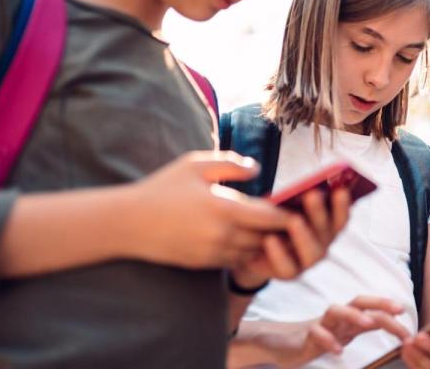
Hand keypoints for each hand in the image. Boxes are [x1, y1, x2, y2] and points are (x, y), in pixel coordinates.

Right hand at [127, 151, 290, 268]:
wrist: (128, 223)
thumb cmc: (163, 188)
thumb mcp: (195, 165)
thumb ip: (231, 164)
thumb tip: (258, 169)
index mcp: (223, 209)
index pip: (270, 217)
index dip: (289, 213)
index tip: (302, 206)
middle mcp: (222, 236)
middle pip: (267, 237)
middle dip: (281, 229)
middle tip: (297, 217)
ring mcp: (213, 253)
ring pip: (254, 252)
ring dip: (265, 242)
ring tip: (276, 228)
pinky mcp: (205, 264)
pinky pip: (236, 260)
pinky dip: (247, 250)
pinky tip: (251, 237)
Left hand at [231, 186, 351, 288]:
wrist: (249, 246)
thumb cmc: (272, 216)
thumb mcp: (283, 203)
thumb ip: (294, 195)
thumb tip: (300, 184)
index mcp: (328, 222)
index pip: (341, 215)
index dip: (344, 204)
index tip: (340, 189)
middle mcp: (323, 242)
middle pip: (328, 230)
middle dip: (320, 212)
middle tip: (312, 194)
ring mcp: (308, 260)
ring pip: (314, 252)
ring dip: (304, 235)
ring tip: (294, 220)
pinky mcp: (290, 273)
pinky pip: (288, 268)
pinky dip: (279, 254)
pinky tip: (270, 239)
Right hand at [298, 296, 408, 365]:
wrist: (284, 345)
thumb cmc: (318, 337)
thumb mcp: (345, 332)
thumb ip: (364, 325)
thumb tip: (388, 320)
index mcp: (348, 318)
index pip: (371, 307)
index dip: (389, 310)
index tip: (407, 317)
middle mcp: (337, 318)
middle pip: (357, 301)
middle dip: (378, 302)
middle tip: (398, 309)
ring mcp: (321, 325)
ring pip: (335, 311)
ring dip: (353, 315)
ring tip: (368, 323)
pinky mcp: (306, 338)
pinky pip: (316, 334)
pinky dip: (328, 340)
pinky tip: (338, 351)